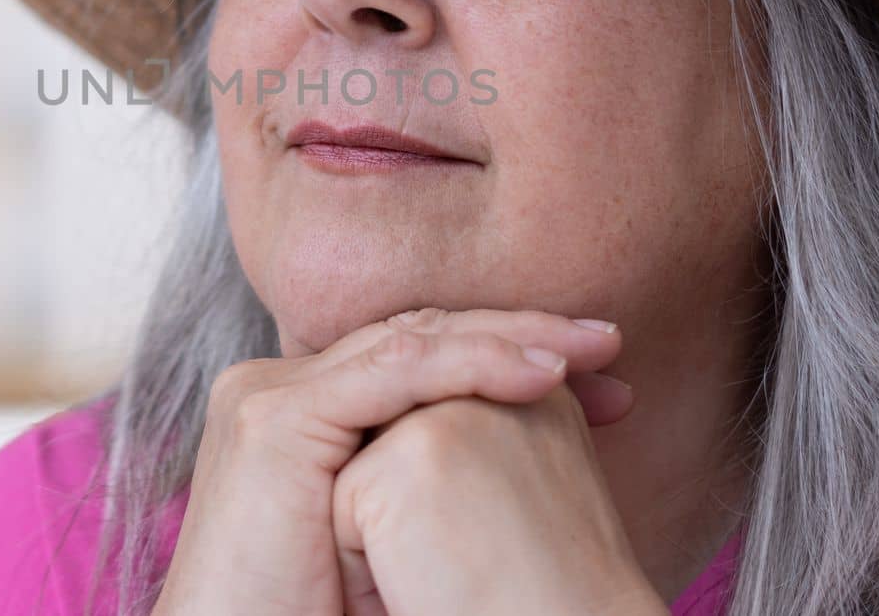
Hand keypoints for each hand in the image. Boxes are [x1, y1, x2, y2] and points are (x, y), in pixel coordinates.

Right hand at [150, 307, 632, 615]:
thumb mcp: (386, 542)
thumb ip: (425, 489)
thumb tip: (523, 472)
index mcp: (299, 409)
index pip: (413, 357)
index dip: (505, 356)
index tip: (597, 386)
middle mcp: (276, 386)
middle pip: (415, 338)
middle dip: (521, 337)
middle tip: (609, 348)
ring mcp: (269, 396)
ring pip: (410, 344)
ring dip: (514, 338)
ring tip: (595, 349)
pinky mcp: (276, 421)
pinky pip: (394, 374)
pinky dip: (476, 365)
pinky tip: (544, 373)